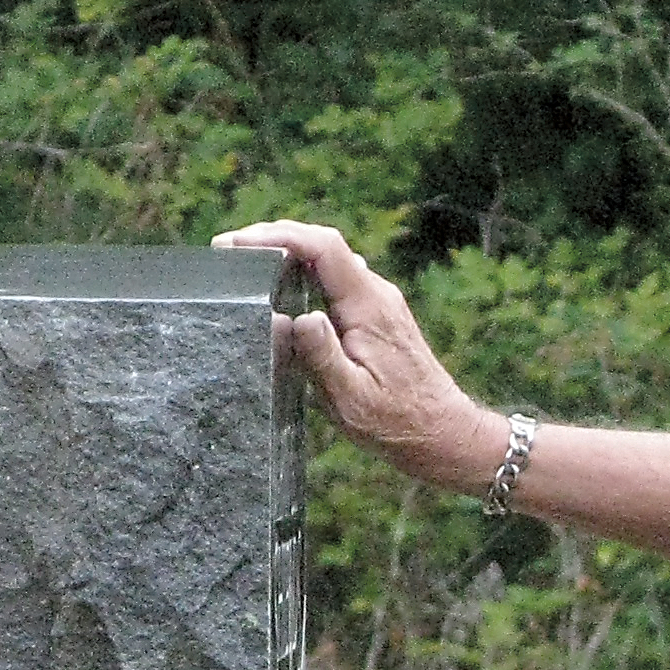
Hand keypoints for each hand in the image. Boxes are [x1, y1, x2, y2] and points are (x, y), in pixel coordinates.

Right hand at [212, 218, 511, 492]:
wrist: (443, 432)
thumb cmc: (396, 422)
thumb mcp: (351, 398)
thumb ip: (321, 356)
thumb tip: (294, 318)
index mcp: (369, 307)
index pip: (323, 248)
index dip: (277, 237)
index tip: (236, 244)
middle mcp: (376, 294)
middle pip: (323, 245)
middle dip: (273, 238)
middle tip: (227, 248)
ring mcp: (379, 302)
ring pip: (329, 260)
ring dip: (287, 252)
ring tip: (243, 261)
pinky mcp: (376, 316)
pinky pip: (335, 280)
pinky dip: (302, 273)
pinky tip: (278, 286)